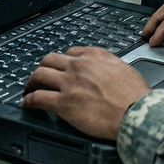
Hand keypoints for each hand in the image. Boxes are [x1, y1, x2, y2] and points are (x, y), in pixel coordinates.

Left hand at [22, 47, 152, 140]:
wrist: (136, 112)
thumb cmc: (135, 94)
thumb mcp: (124, 68)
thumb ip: (108, 64)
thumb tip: (103, 69)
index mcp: (94, 56)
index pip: (70, 51)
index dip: (63, 60)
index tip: (60, 67)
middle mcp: (79, 66)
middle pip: (49, 59)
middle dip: (43, 67)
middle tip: (40, 76)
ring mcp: (69, 83)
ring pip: (39, 75)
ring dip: (31, 82)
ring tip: (29, 89)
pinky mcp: (63, 103)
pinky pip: (37, 98)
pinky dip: (28, 101)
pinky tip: (27, 104)